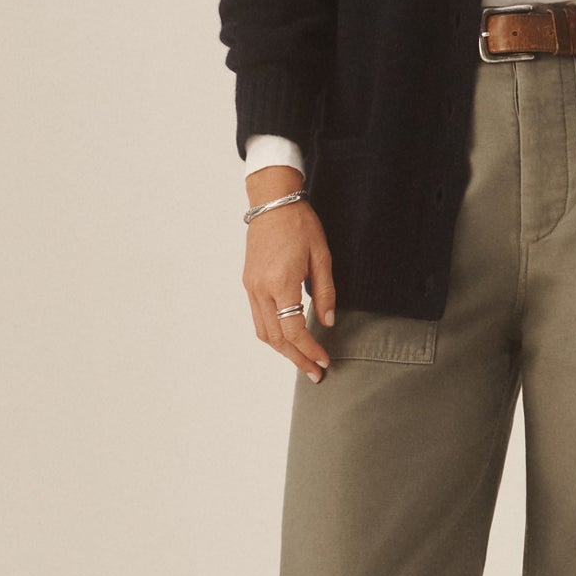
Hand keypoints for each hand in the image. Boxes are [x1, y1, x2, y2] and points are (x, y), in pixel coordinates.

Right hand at [243, 164, 336, 380]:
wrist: (273, 203)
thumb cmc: (300, 224)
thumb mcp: (322, 257)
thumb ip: (325, 292)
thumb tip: (327, 322)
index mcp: (281, 282)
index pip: (293, 330)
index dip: (309, 349)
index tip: (324, 360)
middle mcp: (261, 288)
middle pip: (276, 338)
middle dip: (297, 358)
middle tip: (315, 372)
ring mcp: (251, 287)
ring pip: (263, 331)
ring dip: (283, 350)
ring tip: (303, 360)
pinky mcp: (248, 283)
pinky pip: (258, 318)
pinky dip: (273, 334)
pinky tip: (288, 338)